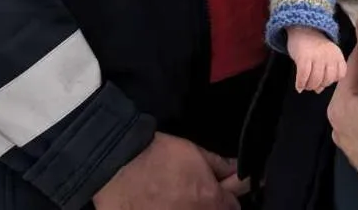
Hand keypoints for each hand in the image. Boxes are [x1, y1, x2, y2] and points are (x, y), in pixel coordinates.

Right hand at [91, 132, 245, 209]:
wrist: (119, 168)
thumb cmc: (157, 157)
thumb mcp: (195, 153)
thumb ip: (221, 165)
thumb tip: (238, 169)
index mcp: (212, 202)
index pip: (233, 207)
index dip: (226, 197)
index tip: (217, 191)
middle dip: (210, 206)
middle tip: (192, 194)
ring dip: (190, 208)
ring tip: (174, 200)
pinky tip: (161, 204)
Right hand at [288, 25, 346, 91]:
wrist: (301, 28)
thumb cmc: (314, 45)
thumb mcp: (326, 54)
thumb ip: (326, 72)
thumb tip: (319, 90)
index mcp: (337, 54)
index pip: (341, 74)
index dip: (332, 80)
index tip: (324, 80)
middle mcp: (329, 55)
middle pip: (328, 79)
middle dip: (319, 85)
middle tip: (312, 85)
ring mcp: (317, 56)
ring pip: (316, 80)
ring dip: (309, 86)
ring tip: (305, 85)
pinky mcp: (304, 57)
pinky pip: (304, 76)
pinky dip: (300, 83)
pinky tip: (299, 87)